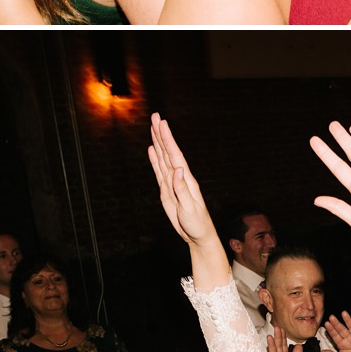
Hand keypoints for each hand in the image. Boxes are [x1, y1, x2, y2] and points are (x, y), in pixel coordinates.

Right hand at [146, 112, 218, 247]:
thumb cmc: (197, 223)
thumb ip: (182, 189)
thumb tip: (177, 169)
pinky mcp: (167, 190)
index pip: (175, 155)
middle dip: (161, 134)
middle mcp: (179, 177)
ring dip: (158, 142)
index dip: (168, 139)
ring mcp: (172, 182)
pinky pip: (159, 171)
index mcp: (186, 179)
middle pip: (168, 151)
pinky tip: (152, 149)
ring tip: (153, 127)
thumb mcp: (189, 208)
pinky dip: (155, 159)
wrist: (197, 235)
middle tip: (155, 116)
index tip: (161, 124)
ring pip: (163, 158)